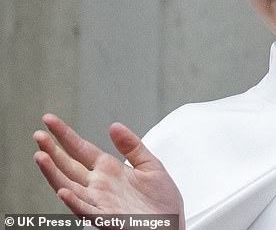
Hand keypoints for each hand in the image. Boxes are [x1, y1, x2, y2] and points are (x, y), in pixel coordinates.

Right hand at [34, 114, 184, 228]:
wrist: (172, 227)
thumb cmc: (162, 202)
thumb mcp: (150, 165)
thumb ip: (132, 146)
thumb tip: (114, 125)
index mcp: (109, 170)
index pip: (81, 149)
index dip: (65, 135)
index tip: (49, 120)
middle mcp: (99, 186)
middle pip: (69, 165)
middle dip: (52, 150)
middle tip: (38, 134)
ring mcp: (100, 202)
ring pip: (69, 187)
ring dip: (53, 173)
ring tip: (40, 156)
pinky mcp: (107, 218)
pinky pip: (86, 211)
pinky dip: (73, 202)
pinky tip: (62, 192)